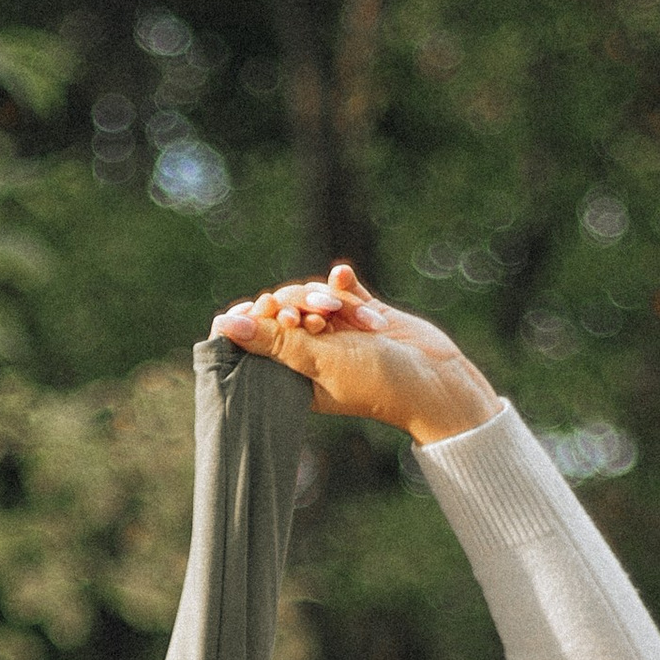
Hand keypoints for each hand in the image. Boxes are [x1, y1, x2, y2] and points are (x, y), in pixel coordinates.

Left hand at [212, 261, 503, 443]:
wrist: (435, 380)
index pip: (257, 337)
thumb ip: (272, 341)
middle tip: (321, 319)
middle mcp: (311, 352)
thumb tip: (224, 325)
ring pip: (314, 294)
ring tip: (354, 316)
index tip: (278, 314)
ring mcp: (337, 331)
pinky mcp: (362, 314)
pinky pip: (342, 288)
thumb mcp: (319, 361)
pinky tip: (345, 277)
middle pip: (284, 309)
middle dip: (301, 304)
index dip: (260, 318)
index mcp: (293, 373)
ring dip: (331, 298)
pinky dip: (345, 285)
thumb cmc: (376, 382)